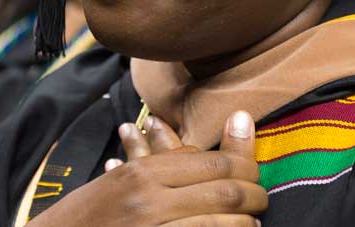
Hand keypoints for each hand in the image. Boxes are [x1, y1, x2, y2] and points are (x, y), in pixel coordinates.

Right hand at [27, 111, 266, 226]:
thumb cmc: (91, 214)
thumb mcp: (123, 179)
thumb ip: (166, 159)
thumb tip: (217, 137)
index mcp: (143, 174)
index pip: (213, 163)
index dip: (245, 168)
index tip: (255, 175)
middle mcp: (148, 200)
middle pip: (224, 191)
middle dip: (254, 196)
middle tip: (263, 199)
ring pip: (220, 222)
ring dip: (246, 223)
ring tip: (253, 222)